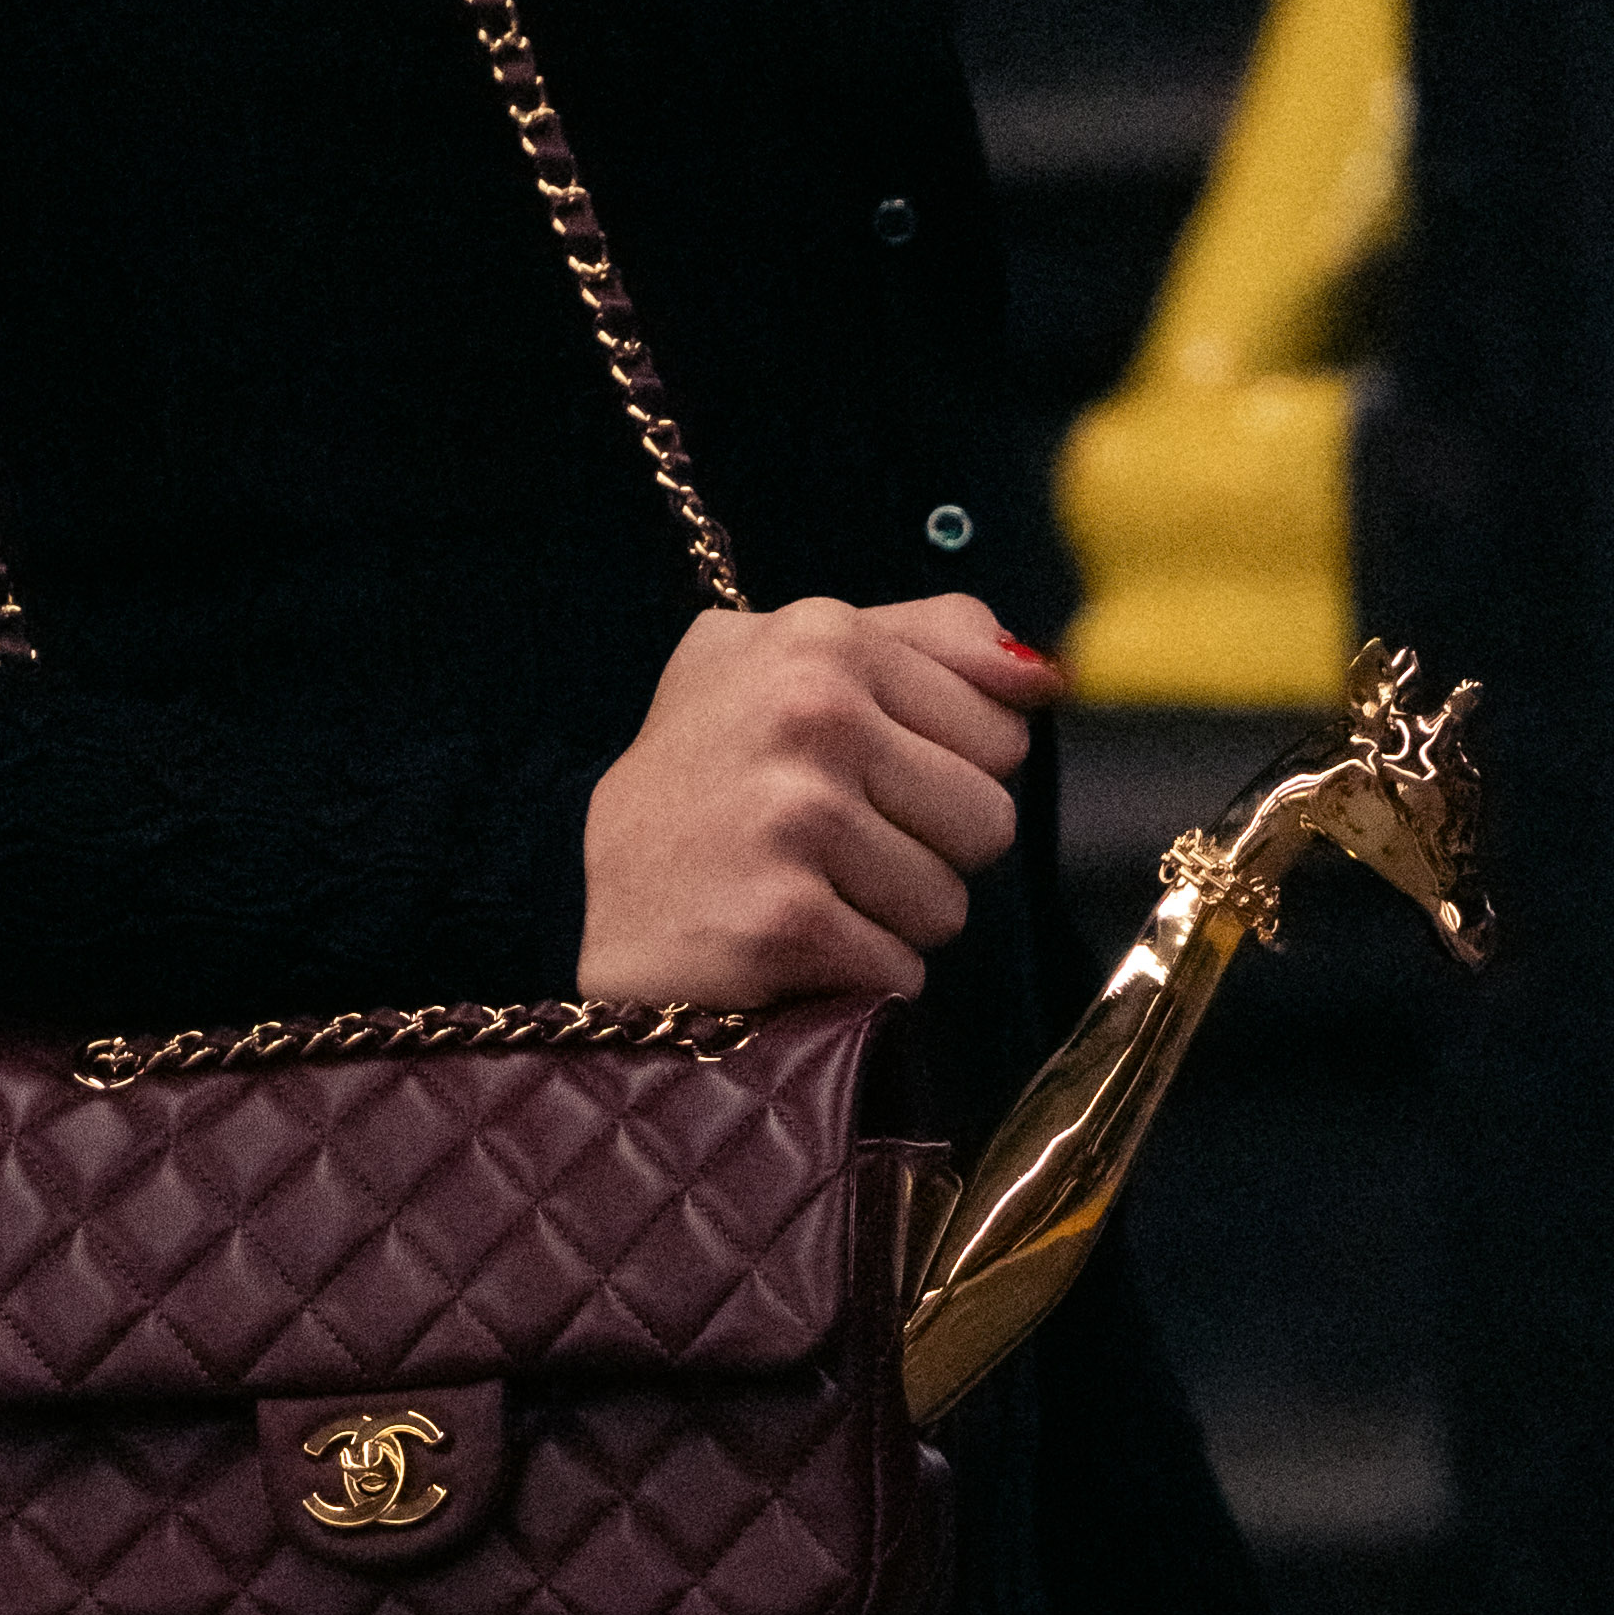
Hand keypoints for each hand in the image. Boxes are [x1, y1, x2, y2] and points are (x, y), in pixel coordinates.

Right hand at [579, 590, 1044, 1007]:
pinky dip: (855, 978)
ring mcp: (796, 816)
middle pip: (988, 821)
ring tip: (808, 895)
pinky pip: (900, 971)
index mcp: (824, 636)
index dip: (945, 774)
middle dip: (928, 854)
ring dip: (890, 923)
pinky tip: (789, 947)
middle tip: (836, 852)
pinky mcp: (784, 917)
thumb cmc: (702, 776)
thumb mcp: (787, 658)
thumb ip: (928, 639)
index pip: (1002, 730)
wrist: (570, 889)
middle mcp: (811, 712)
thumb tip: (1043, 676)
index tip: (868, 782)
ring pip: (949, 904)